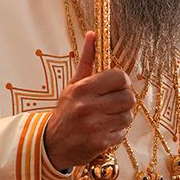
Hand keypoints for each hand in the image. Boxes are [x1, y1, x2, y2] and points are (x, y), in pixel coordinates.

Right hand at [43, 32, 135, 172]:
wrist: (52, 144)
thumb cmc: (66, 111)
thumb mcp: (73, 84)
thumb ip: (87, 60)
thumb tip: (93, 34)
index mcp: (82, 88)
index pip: (119, 77)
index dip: (122, 81)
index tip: (116, 86)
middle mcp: (88, 106)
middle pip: (128, 98)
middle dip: (124, 101)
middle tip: (113, 104)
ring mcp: (94, 126)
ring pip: (127, 117)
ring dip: (121, 118)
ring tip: (107, 119)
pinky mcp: (99, 143)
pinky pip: (122, 134)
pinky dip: (116, 134)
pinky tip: (103, 132)